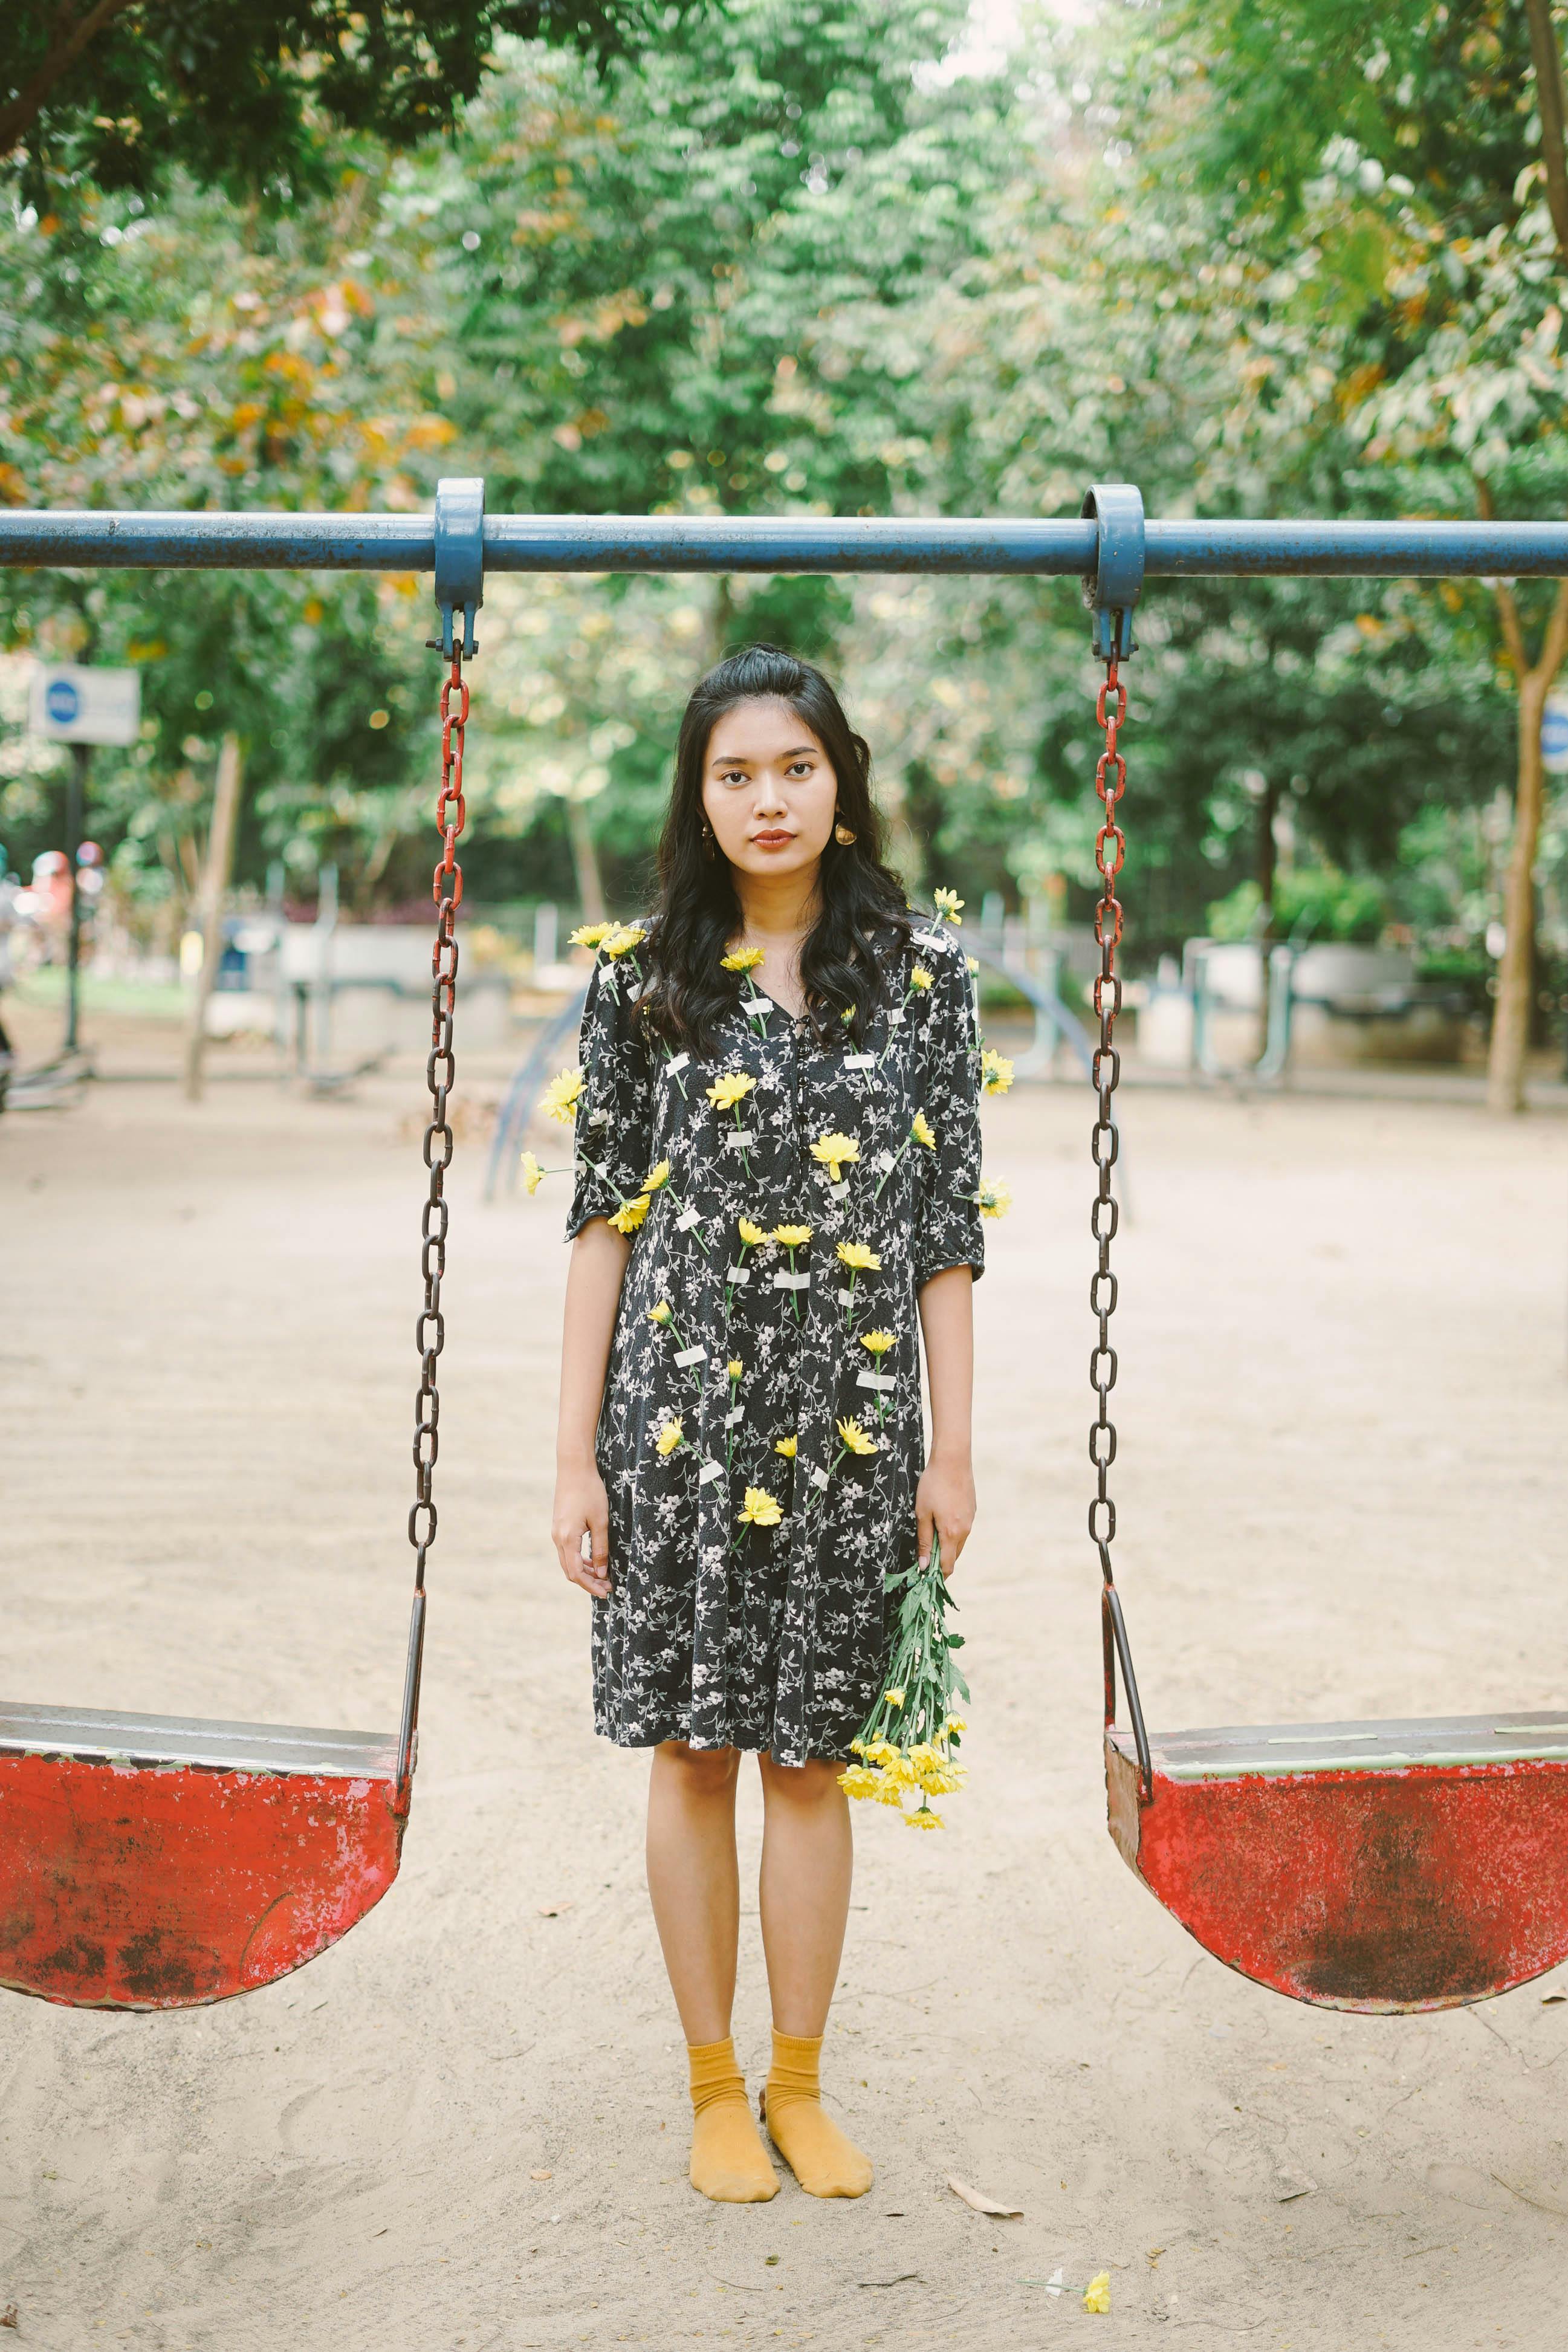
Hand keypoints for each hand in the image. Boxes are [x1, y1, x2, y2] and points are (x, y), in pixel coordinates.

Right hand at [552, 1462, 611, 1597]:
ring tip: (603, 1576)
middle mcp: (557, 1538)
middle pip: (570, 1571)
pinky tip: (594, 1561)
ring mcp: (556, 1533)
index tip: (606, 1591)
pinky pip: (568, 1551)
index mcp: (567, 1538)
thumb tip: (602, 1573)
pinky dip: (580, 1560)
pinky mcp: (559, 1527)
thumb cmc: (590, 1491)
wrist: (574, 1468)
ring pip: (568, 1562)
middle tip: (607, 1587)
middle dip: (588, 1582)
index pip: (577, 1573)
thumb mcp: (601, 1521)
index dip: (591, 1586)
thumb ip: (601, 1548)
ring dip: (585, 1572)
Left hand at [915, 1455, 974, 1576]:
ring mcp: (971, 1521)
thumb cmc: (932, 1485)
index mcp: (951, 1534)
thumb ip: (924, 1541)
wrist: (953, 1460)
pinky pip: (963, 1530)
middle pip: (954, 1556)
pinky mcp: (972, 1511)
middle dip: (941, 1562)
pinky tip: (942, 1521)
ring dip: (947, 1547)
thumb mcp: (922, 1513)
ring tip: (931, 1539)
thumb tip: (924, 1565)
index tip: (925, 1578)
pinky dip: (953, 1534)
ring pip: (959, 1543)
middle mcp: (965, 1531)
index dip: (937, 1576)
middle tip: (924, 1559)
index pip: (947, 1565)